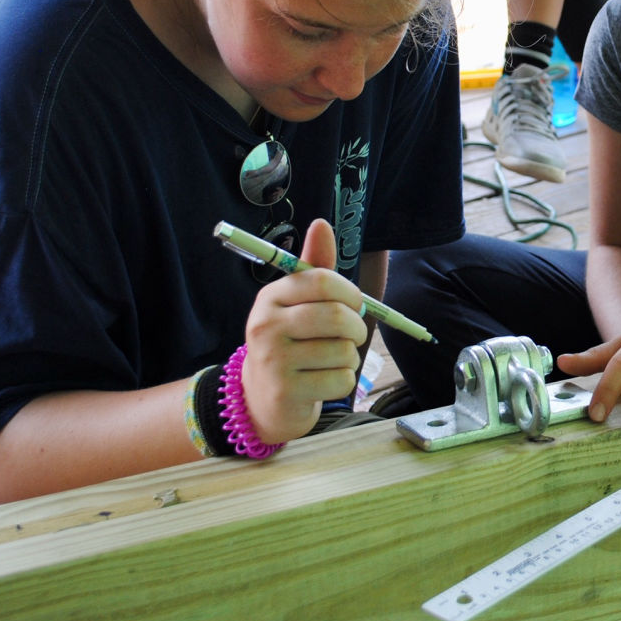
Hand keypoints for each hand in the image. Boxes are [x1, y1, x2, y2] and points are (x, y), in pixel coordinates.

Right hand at [240, 218, 369, 442]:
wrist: (263, 396)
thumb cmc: (291, 341)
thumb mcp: (299, 302)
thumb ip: (315, 267)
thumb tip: (321, 224)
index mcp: (270, 297)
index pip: (321, 280)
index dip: (350, 292)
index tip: (356, 303)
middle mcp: (265, 325)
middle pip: (335, 316)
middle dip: (357, 327)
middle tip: (354, 334)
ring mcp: (272, 360)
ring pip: (343, 351)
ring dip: (350, 357)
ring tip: (334, 359)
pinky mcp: (285, 391)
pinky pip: (340, 380)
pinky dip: (344, 381)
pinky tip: (326, 380)